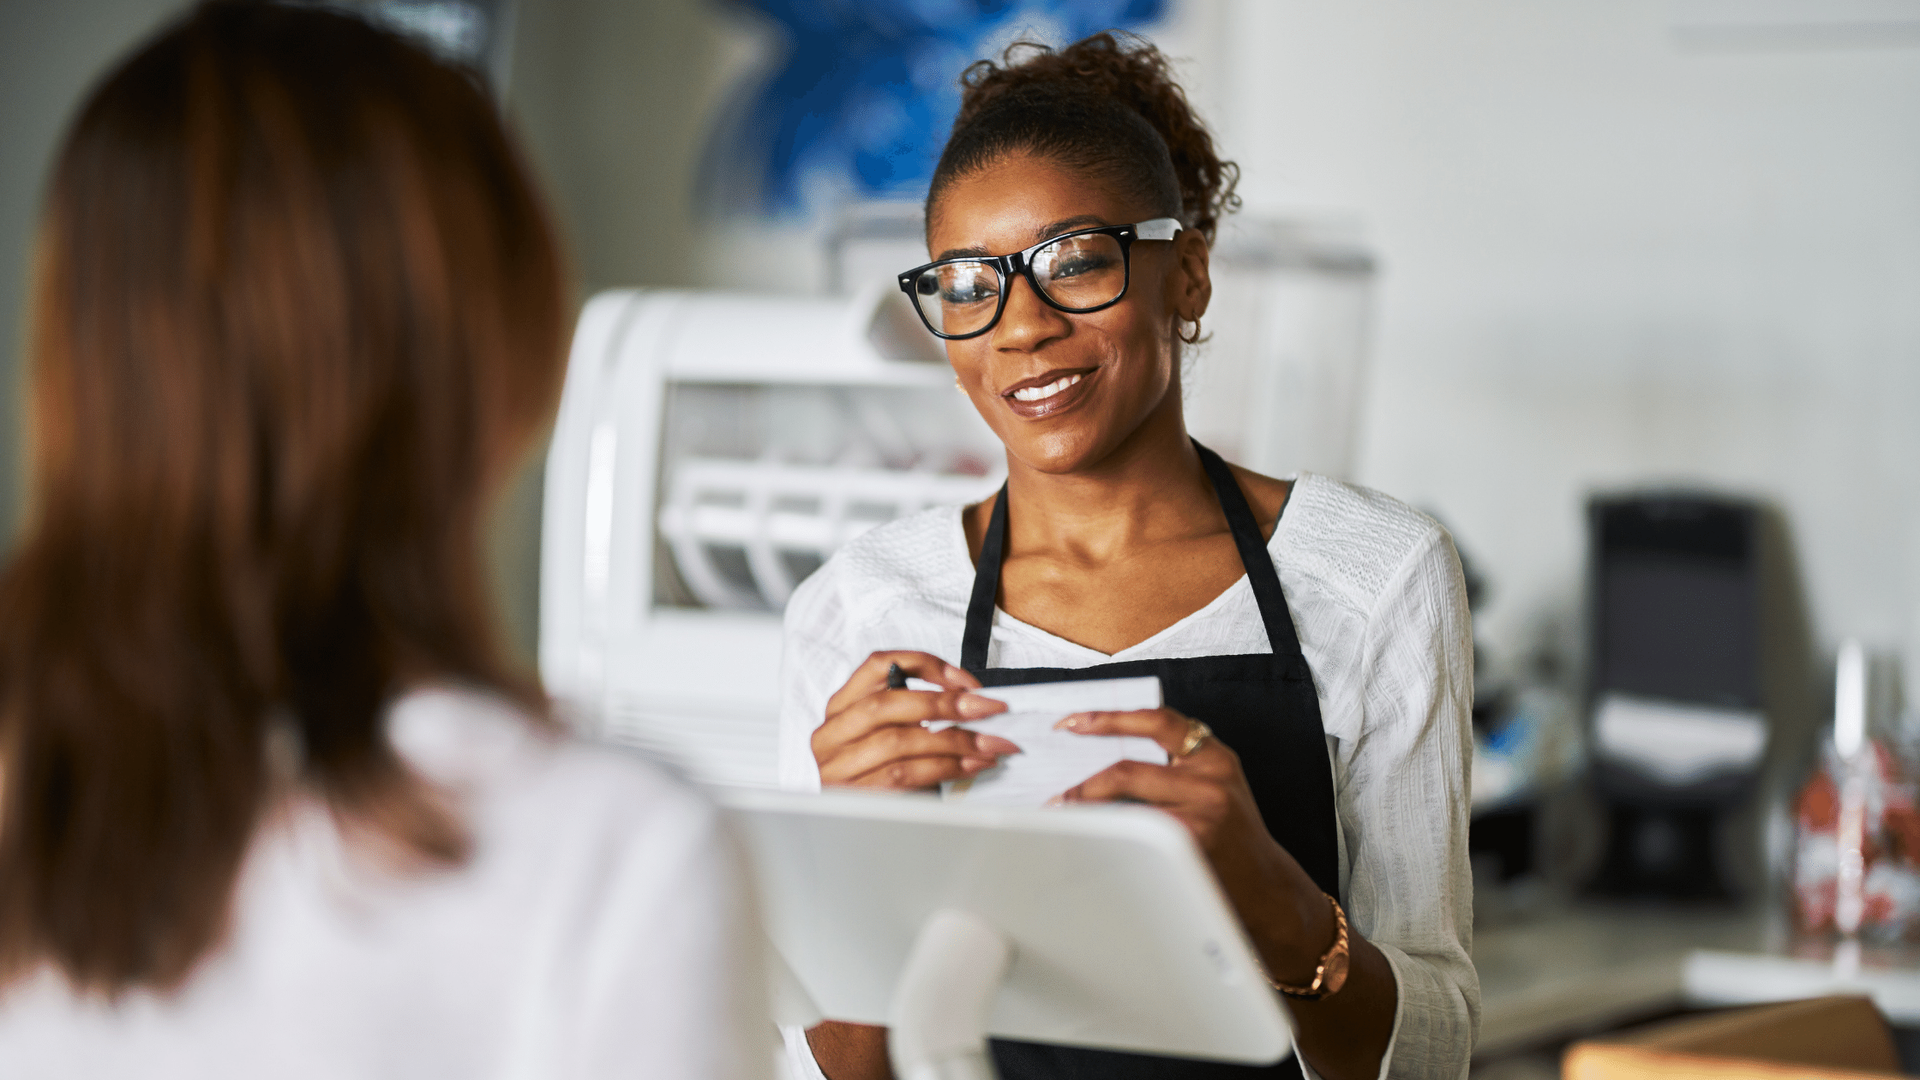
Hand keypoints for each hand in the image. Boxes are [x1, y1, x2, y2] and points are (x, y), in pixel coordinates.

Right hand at [812, 651, 1016, 790]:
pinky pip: (904, 774)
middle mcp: (833, 733)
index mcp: (841, 707)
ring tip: (988, 744)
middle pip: (888, 704)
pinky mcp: (854, 795)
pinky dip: (944, 767)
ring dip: (953, 740)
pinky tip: (970, 765)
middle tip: (987, 709)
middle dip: (945, 703)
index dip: (924, 664)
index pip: (878, 665)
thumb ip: (912, 714)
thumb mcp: (882, 735)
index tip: (963, 681)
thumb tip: (970, 704)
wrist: (843, 830)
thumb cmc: (870, 773)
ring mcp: (838, 766)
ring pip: (900, 741)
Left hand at [1051, 707, 1263, 856]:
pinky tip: (1093, 839)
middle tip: (1058, 786)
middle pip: (1128, 768)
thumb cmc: (1230, 835)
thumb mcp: (1213, 786)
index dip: (1109, 718)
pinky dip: (1107, 834)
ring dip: (1087, 807)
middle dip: (1084, 779)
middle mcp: (1211, 778)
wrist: (1267, 887)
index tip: (1074, 722)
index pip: (1157, 721)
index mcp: (1214, 756)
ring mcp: (1202, 812)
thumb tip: (1104, 754)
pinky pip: (1134, 833)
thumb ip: (1175, 765)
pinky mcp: (1191, 845)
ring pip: (1126, 802)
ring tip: (1065, 811)